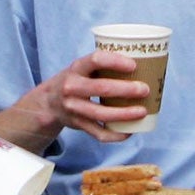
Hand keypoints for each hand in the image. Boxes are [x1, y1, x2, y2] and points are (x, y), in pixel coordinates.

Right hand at [21, 49, 150, 145]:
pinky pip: (98, 133)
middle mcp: (72, 87)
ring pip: (101, 114)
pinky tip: (130, 131)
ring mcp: (73, 108)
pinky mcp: (78, 124)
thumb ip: (104, 64)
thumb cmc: (77, 79)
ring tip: (143, 111)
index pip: (96, 59)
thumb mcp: (83, 66)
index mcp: (77, 67)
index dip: (116, 61)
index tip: (134, 65)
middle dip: (126, 89)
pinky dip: (116, 135)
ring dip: (124, 114)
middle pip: (102, 88)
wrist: (49, 102)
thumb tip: (145, 62)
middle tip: (145, 89)